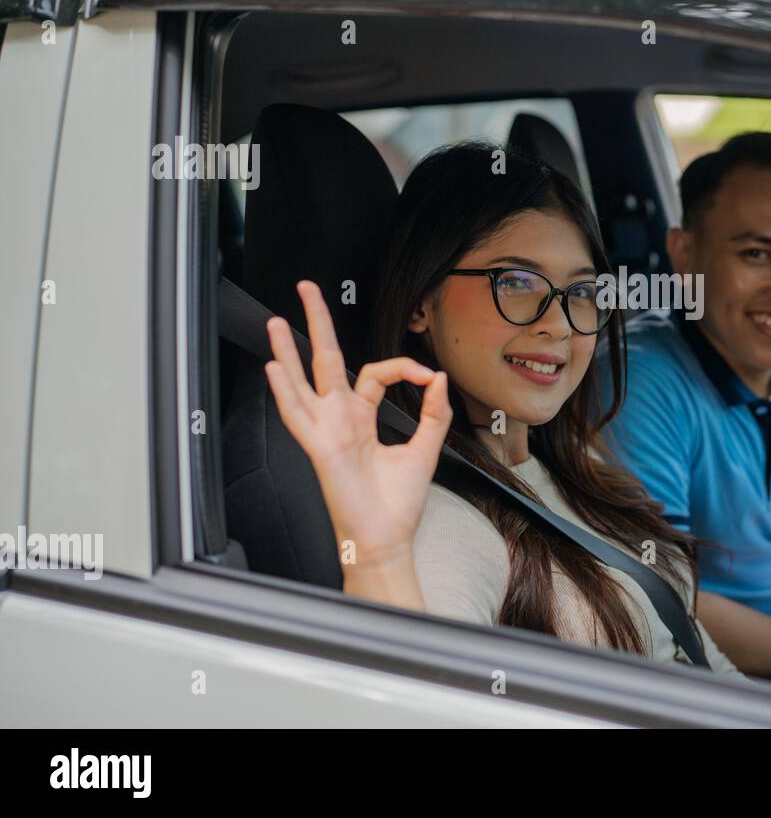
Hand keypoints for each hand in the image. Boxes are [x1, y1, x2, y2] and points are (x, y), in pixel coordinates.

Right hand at [264, 281, 452, 572]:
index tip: (428, 379)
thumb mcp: (425, 450)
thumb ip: (433, 413)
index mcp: (363, 418)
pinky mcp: (320, 447)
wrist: (387, 537)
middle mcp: (340, 419)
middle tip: (307, 290)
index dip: (404, 368)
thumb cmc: (399, 503)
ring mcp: (327, 431)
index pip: (376, 373)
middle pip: (325, 361)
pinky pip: (298, 415)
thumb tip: (439, 378)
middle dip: (316, 324)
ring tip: (277, 320)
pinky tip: (276, 366)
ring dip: (288, 350)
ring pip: (302, 381)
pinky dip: (286, 391)